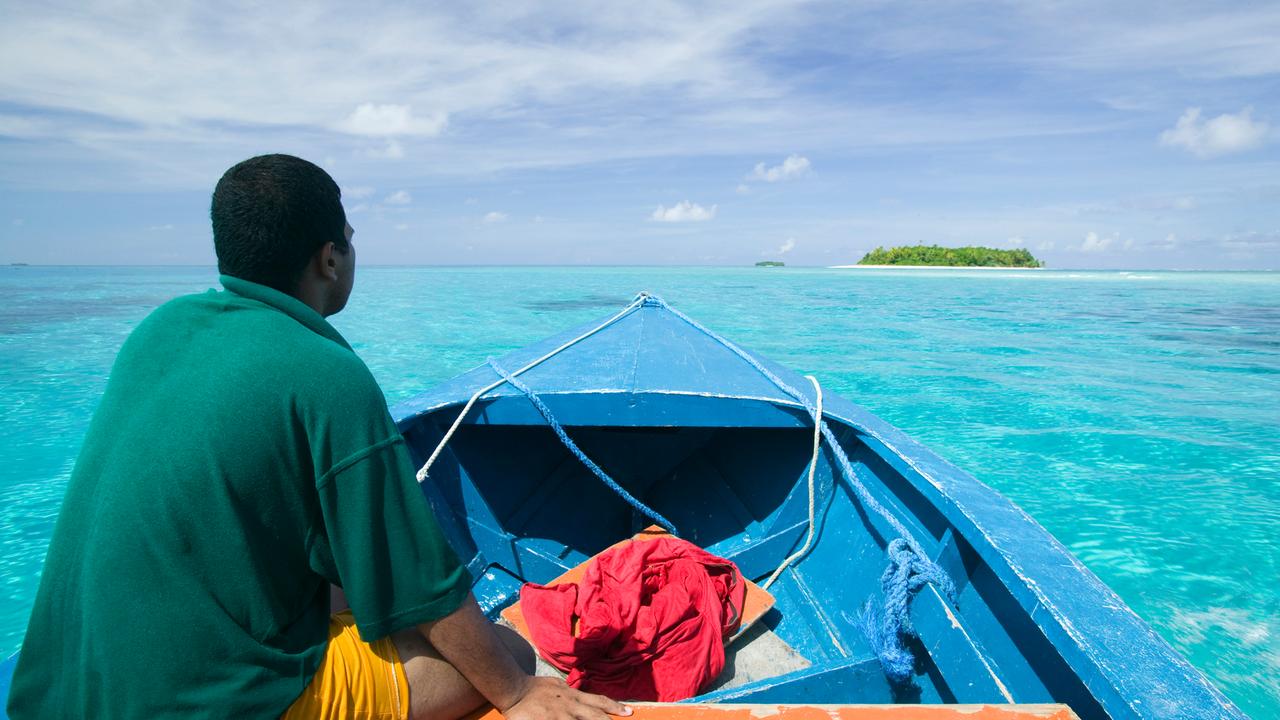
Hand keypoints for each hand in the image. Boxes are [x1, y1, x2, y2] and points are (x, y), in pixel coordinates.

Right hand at [502, 676, 631, 719]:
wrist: (514, 688)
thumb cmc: (534, 687)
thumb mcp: (557, 685)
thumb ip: (570, 692)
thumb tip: (580, 695)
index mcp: (572, 695)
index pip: (598, 701)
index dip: (614, 706)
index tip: (628, 711)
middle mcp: (570, 706)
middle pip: (595, 716)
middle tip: (627, 717)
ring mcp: (560, 716)